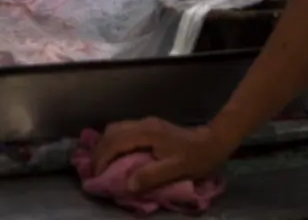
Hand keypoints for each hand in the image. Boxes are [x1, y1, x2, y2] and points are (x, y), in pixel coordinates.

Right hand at [92, 118, 233, 192]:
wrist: (213, 141)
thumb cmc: (196, 157)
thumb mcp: (176, 170)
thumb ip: (151, 176)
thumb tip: (128, 184)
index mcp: (147, 133)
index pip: (115, 142)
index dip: (102, 159)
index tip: (97, 177)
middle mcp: (144, 124)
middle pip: (111, 132)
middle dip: (98, 152)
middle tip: (94, 173)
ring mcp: (146, 123)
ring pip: (116, 129)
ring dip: (105, 146)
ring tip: (101, 166)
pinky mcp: (149, 127)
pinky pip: (123, 131)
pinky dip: (113, 143)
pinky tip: (114, 156)